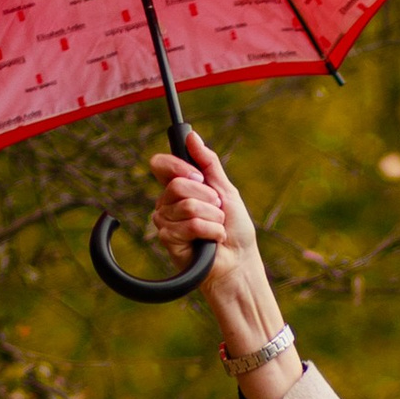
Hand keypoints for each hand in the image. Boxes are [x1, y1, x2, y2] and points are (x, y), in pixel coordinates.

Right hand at [149, 127, 255, 285]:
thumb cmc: (235, 229)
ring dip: (213, 217)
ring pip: (188, 206)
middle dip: (207, 197)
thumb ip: (208, 163)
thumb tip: (192, 136)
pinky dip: (211, 231)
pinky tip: (213, 240)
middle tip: (217, 210)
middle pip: (178, 185)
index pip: (160, 165)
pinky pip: (191, 225)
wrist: (239, 262)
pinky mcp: (169, 240)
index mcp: (179, 188)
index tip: (198, 176)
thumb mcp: (226, 190)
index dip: (177, 166)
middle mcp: (168, 203)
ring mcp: (166, 222)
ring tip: (217, 228)